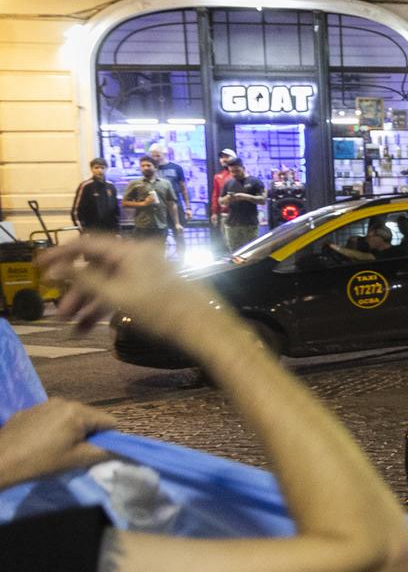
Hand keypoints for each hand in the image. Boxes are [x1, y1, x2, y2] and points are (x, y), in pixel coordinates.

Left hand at [0, 399, 113, 488]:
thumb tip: (123, 451)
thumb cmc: (42, 461)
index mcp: (77, 412)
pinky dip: (51, 428)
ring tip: (56, 448)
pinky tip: (39, 443)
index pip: (109, 421)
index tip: (96, 452)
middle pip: (89, 417)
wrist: (0, 461)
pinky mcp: (27, 411)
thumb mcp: (78, 460)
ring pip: (69, 416)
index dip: (109, 438)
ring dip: (70, 430)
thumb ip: (105, 453)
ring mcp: (42, 405)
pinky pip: (50, 417)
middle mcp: (62, 402)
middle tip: (76, 452)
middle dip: (88, 433)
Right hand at [41, 235, 233, 344]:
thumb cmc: (160, 310)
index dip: (60, 254)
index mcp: (130, 250)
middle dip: (76, 290)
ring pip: (110, 282)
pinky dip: (108, 306)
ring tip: (73, 327)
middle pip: (97, 267)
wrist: (203, 327)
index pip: (86, 244)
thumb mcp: (115, 295)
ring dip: (89, 303)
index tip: (40, 266)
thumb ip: (83, 280)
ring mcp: (149, 270)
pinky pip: (124, 291)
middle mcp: (140, 255)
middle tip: (60, 312)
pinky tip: (92, 326)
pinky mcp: (156, 286)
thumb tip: (55, 269)